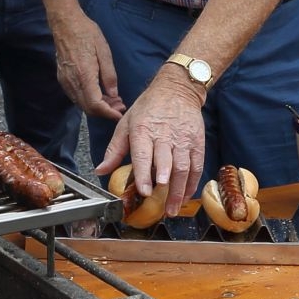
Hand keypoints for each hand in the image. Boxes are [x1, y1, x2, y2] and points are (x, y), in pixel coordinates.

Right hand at [54, 12, 124, 119]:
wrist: (66, 24)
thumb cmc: (87, 34)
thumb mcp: (104, 52)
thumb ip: (109, 76)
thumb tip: (114, 95)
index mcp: (84, 75)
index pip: (95, 105)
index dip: (109, 113)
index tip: (119, 114)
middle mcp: (72, 82)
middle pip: (88, 108)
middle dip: (105, 112)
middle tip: (119, 106)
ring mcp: (65, 81)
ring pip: (81, 104)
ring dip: (97, 107)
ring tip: (112, 101)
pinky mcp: (62, 79)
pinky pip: (76, 97)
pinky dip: (88, 100)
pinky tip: (99, 94)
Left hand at [96, 68, 206, 212]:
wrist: (177, 89)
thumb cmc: (148, 108)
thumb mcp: (126, 124)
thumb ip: (114, 150)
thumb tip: (100, 170)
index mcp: (143, 131)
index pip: (144, 155)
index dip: (145, 175)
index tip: (144, 191)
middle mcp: (164, 136)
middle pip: (167, 163)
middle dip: (166, 186)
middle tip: (163, 208)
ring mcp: (183, 139)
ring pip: (184, 167)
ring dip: (180, 191)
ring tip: (173, 209)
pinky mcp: (197, 141)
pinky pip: (197, 165)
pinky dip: (192, 183)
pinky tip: (186, 196)